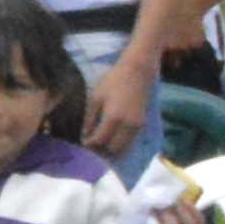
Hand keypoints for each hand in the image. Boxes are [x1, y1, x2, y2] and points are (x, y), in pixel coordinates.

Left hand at [84, 45, 152, 161]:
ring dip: (111, 151)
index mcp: (113, 118)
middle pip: (113, 150)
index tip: (81, 144)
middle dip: (101, 152)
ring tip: (99, 146)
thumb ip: (90, 119)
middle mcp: (128, 125)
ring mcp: (138, 126)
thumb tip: (85, 136)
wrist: (138, 72)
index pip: (99, 141)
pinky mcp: (143, 125)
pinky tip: (111, 140)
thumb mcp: (96, 98)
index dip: (89, 145)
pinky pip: (131, 143)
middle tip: (90, 148)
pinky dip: (121, 146)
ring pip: (124, 149)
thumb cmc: (113, 81)